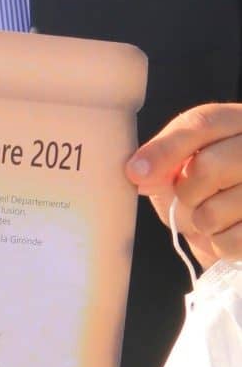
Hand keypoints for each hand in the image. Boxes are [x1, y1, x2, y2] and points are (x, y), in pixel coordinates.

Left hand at [128, 103, 241, 264]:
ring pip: (215, 210)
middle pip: (208, 167)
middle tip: (187, 199)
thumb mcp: (179, 168)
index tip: (135, 172)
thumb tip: (138, 171)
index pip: (202, 123)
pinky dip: (219, 243)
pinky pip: (231, 240)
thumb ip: (162, 162)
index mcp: (237, 122)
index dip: (165, 149)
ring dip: (200, 221)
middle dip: (185, 191)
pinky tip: (229, 230)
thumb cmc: (204, 190)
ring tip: (212, 214)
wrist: (232, 226)